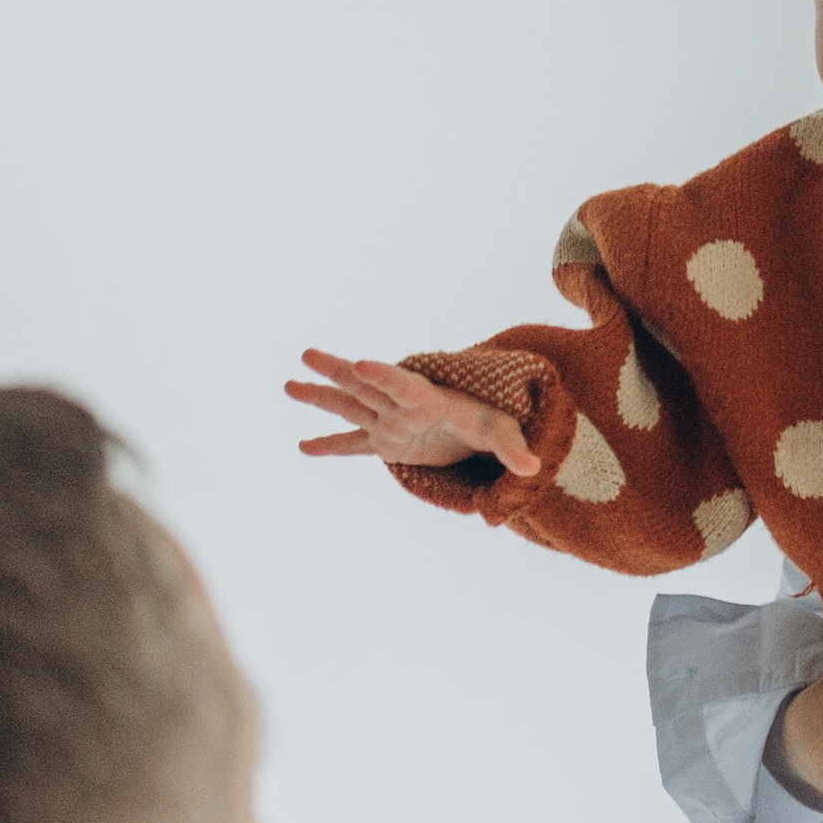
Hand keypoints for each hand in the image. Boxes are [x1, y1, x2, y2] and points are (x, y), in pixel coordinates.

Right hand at [287, 349, 539, 475]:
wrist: (481, 425)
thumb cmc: (492, 421)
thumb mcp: (503, 432)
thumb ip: (514, 449)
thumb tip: (534, 468)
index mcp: (427, 398)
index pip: (403, 384)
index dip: (383, 376)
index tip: (360, 363)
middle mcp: (401, 406)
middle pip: (364, 386)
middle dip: (337, 371)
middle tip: (307, 354)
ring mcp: (389, 422)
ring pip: (349, 407)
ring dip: (319, 397)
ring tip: (288, 385)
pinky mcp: (385, 442)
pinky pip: (352, 444)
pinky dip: (329, 446)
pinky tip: (302, 446)